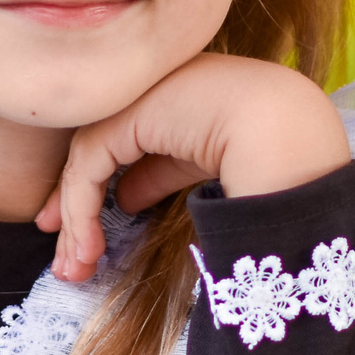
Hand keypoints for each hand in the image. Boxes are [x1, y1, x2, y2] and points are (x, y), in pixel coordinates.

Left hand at [36, 53, 350, 283]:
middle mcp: (148, 86)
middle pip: (96, 150)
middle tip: (69, 260)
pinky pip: (89, 166)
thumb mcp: (202, 164)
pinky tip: (88, 248)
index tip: (83, 236)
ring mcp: (136, 94)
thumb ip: (160, 172)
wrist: (285, 130)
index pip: (121, 139)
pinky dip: (82, 210)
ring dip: (76, 219)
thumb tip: (123, 200)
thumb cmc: (269, 149)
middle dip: (76, 209)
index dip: (95, 189)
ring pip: (86, 161)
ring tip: (75, 268)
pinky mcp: (124, 113)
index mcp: (174, 92)